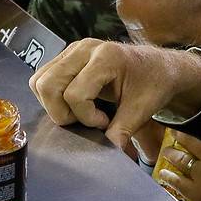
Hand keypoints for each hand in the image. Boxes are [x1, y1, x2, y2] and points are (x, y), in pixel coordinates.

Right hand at [29, 38, 200, 153]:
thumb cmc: (154, 83)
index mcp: (106, 57)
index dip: (86, 117)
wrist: (160, 67)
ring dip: (54, 105)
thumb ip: (122, 129)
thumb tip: (110, 152)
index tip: (105, 122)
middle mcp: (84, 48)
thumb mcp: (142, 109)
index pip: (74, 94)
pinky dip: (52, 97)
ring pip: (39, 81)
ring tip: (80, 112)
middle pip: (48, 85)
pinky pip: (44, 77)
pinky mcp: (67, 56)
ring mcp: (73, 50)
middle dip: (61, 113)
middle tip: (85, 120)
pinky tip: (76, 104)